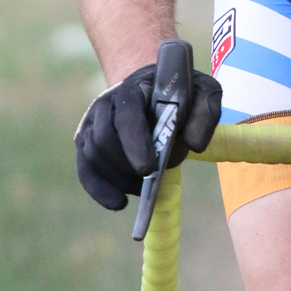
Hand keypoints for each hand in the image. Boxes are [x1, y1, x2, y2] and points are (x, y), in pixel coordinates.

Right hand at [74, 60, 222, 209]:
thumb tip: (194, 145)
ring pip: (93, 155)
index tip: (148, 169)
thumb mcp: (203, 92)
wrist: (156, 91)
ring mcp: (93, 122)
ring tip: (143, 189)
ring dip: (117, 179)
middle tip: (150, 182)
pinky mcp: (86, 142)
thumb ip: (205, 113)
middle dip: (126, 167)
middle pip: (103, 138)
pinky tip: (119, 203)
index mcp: (136, 86)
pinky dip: (99, 190)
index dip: (134, 143)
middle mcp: (107, 102)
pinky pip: (85, 170)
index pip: (127, 114)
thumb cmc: (182, 94)